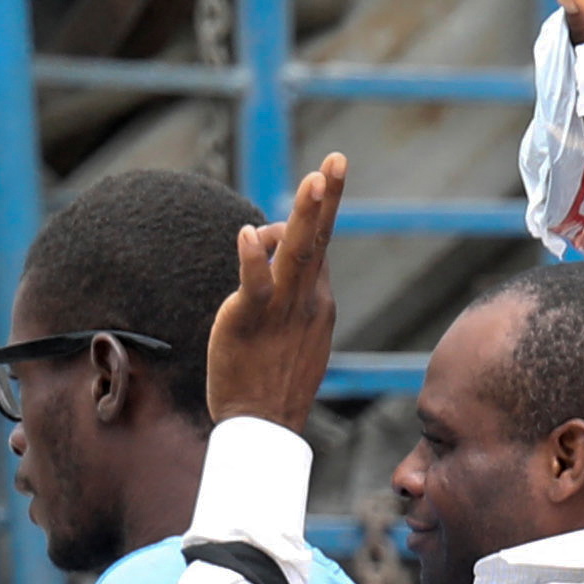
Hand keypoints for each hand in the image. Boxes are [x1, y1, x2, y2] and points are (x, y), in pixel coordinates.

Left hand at [204, 153, 344, 428]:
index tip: (327, 173)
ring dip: (306, 216)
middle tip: (336, 160)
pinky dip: (253, 258)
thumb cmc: (274, 379)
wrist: (264, 424)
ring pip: (297, 254)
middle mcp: (306, 299)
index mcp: (317, 300)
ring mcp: (281, 309)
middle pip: (319, 240)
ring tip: (313, 181)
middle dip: (328, 197)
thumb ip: (291, 295)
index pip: (318, 246)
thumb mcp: (296, 332)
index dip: (321, 209)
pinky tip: (247, 234)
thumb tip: (276, 260)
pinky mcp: (250, 320)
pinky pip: (255, 284)